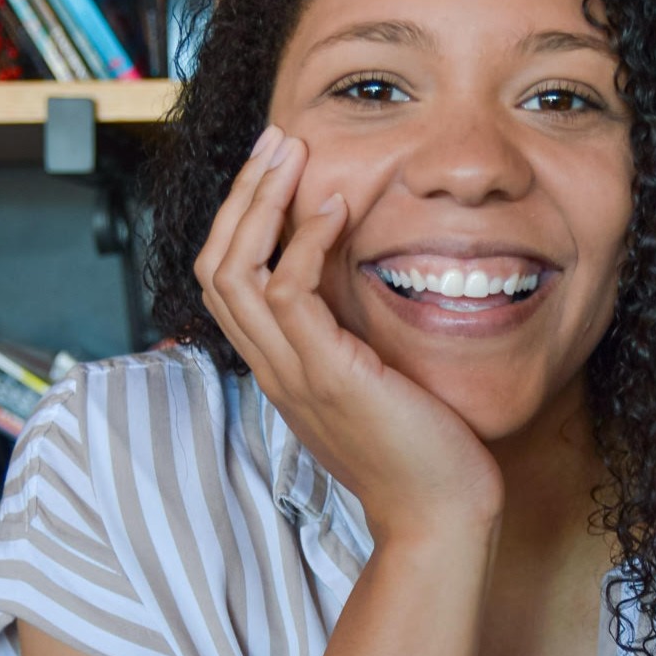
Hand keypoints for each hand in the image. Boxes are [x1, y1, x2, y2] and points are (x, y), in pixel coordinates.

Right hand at [195, 125, 504, 543]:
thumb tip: (365, 296)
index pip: (229, 284)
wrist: (440, 515)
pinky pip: (289, 291)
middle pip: (215, 267)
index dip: (243, 222)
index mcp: (281, 369)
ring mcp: (293, 373)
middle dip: (240, 196)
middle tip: (275, 141)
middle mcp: (274, 369)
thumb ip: (354, 344)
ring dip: (260, 202)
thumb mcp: (375, 386)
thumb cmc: (422, 453)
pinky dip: (305, 241)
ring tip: (292, 152)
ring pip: (236, 271)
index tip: (278, 173)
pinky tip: (337, 208)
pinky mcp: (328, 375)